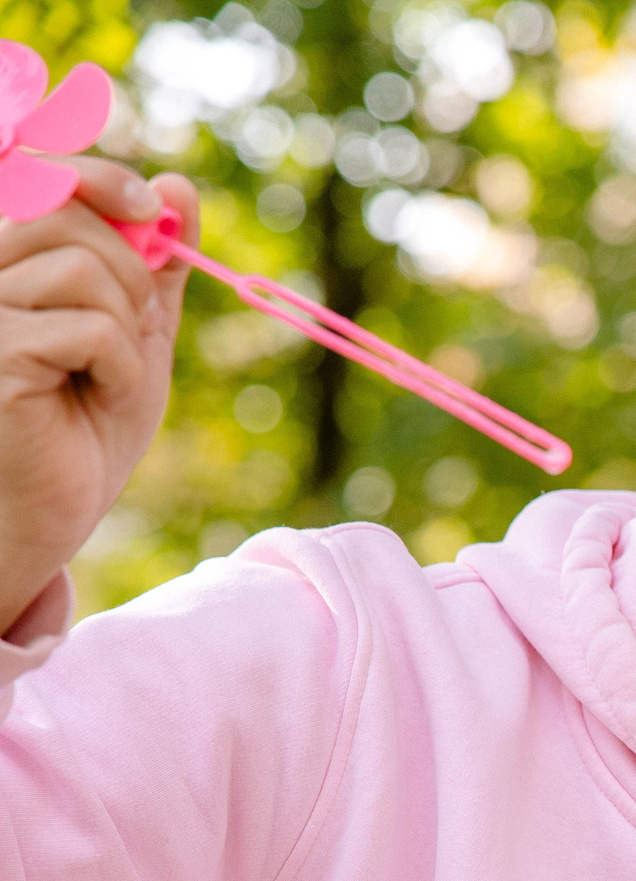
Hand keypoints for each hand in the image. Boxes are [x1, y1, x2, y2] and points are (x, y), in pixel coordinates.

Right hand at [0, 158, 194, 627]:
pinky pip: (89, 329)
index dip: (97, 177)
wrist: (56, 506)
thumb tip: (176, 187)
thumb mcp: (139, 332)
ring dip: (126, 333)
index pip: (41, 178)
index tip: (147, 205)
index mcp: (7, 259)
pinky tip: (99, 401)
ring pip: (84, 271)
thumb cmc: (89, 421)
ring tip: (108, 381)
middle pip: (70, 217)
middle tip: (133, 339)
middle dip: (132, 275)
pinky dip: (120, 369)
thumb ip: (155, 263)